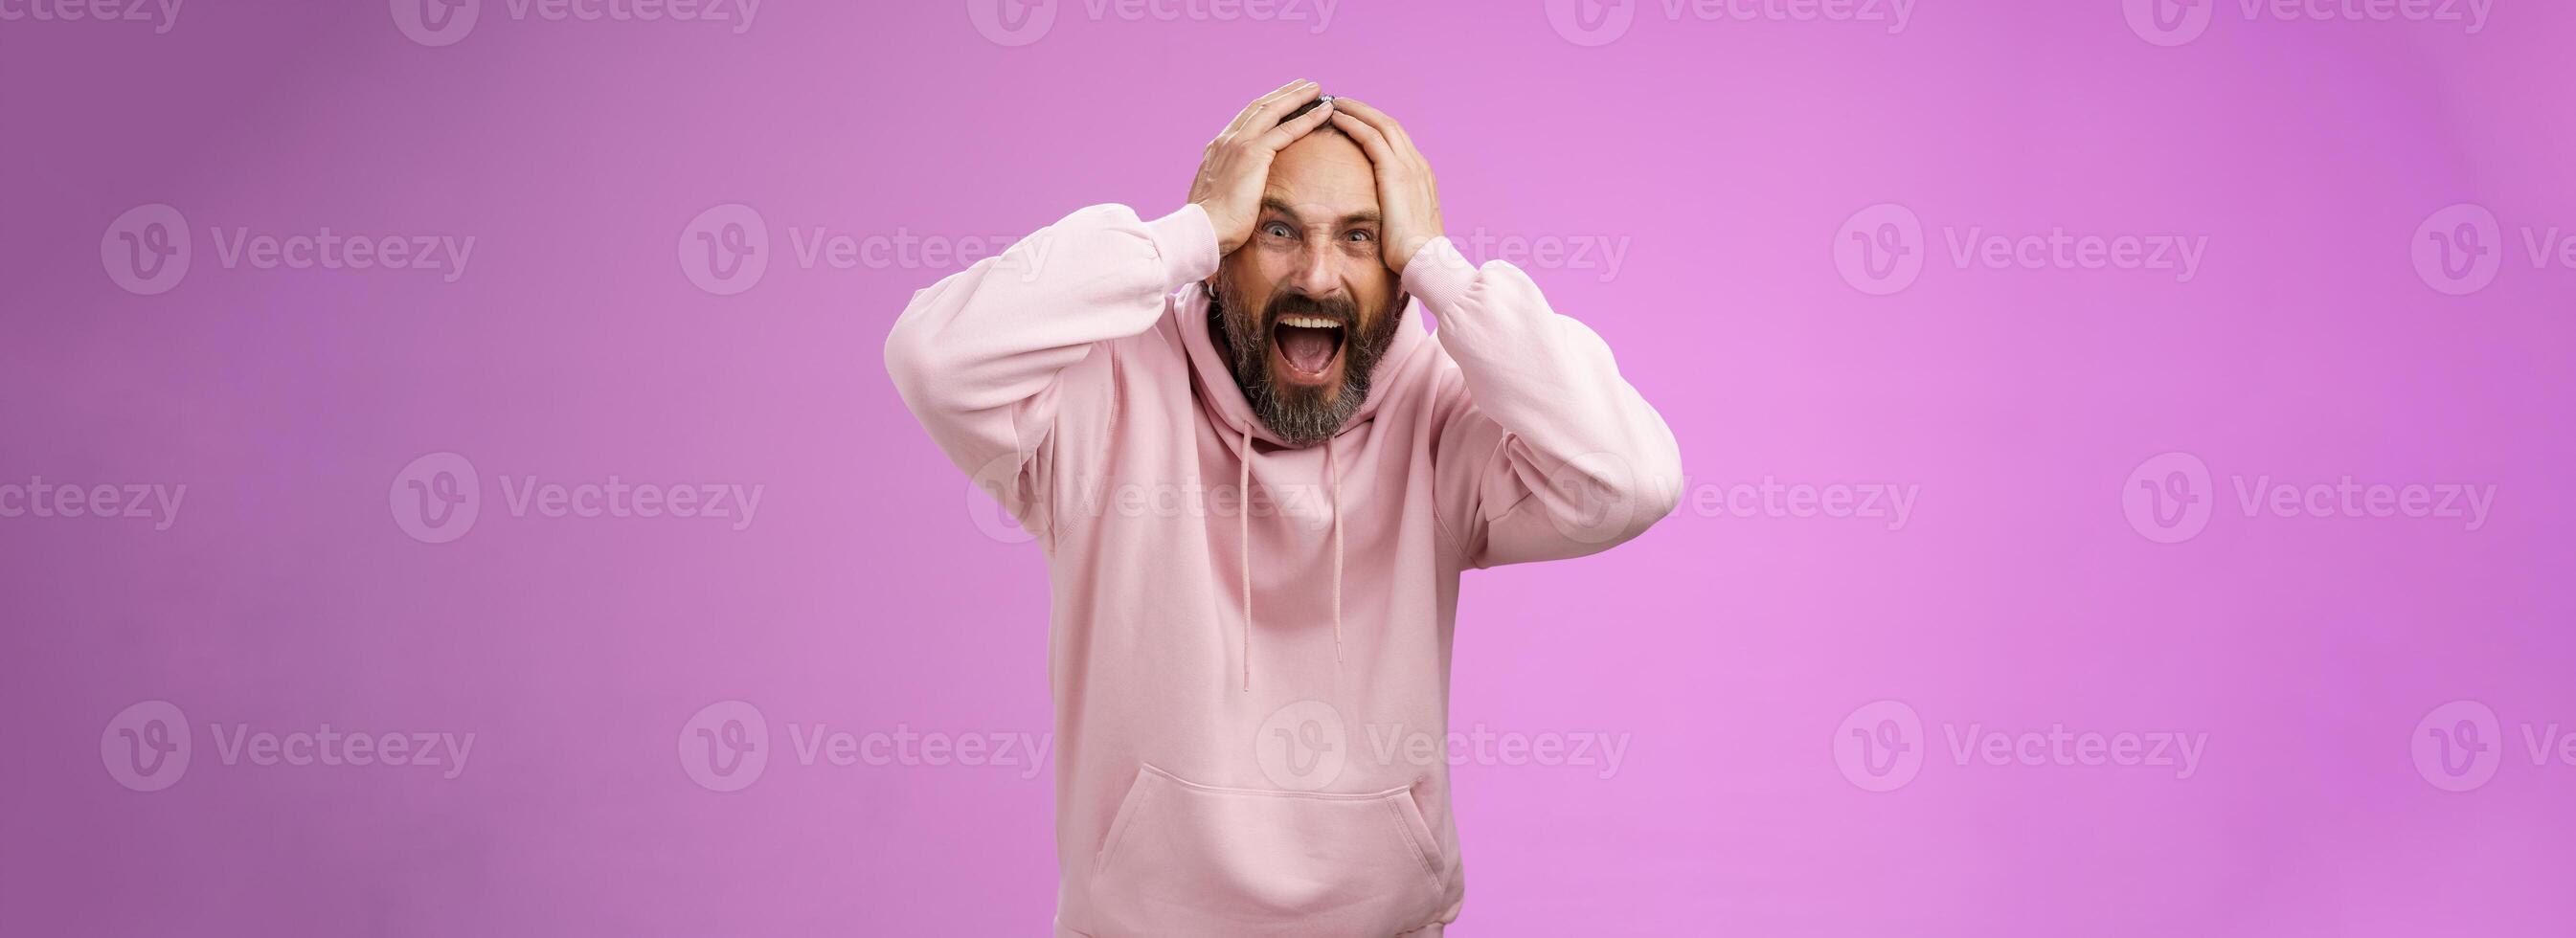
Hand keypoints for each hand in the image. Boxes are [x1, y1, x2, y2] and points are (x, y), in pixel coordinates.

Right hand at [1190, 80, 1337, 255]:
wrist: (1202, 230)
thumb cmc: (1212, 225)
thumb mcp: (1219, 197)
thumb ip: (1229, 185)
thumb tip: (1240, 192)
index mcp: (1218, 149)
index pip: (1245, 120)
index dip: (1266, 107)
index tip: (1282, 100)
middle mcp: (1226, 140)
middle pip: (1259, 107)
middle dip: (1283, 94)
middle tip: (1303, 84)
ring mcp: (1238, 144)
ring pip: (1273, 111)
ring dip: (1297, 97)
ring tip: (1316, 89)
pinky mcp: (1252, 154)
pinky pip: (1286, 130)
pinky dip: (1307, 118)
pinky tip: (1323, 112)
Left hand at [1326, 98, 1443, 273]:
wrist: (1425, 259)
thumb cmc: (1413, 252)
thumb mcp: (1405, 225)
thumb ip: (1395, 211)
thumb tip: (1379, 217)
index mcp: (1422, 175)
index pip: (1397, 141)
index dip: (1377, 127)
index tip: (1358, 120)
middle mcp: (1418, 164)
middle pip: (1390, 125)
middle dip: (1366, 111)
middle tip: (1343, 102)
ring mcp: (1409, 166)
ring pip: (1380, 124)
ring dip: (1357, 110)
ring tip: (1336, 103)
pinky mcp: (1395, 172)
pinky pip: (1371, 138)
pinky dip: (1354, 124)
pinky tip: (1337, 118)